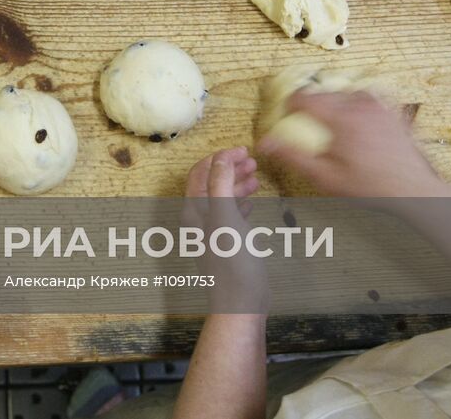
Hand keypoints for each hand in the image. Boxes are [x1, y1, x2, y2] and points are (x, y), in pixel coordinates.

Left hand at [183, 147, 267, 312]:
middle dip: (229, 168)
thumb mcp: (226, 216)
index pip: (201, 173)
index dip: (219, 157)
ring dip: (236, 183)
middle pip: (211, 183)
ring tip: (256, 175)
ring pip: (222, 198)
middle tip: (252, 159)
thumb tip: (221, 157)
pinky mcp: (225, 244)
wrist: (240, 302)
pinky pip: (230, 215)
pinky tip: (252, 201)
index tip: (242, 149)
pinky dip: (240, 203)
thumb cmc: (233, 260)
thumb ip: (221, 184)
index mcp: (194, 210)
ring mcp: (211, 232)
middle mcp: (198, 219)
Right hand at [257, 92, 450, 199]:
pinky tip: (357, 118)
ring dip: (334, 103)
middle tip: (308, 123)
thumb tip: (266, 144)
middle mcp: (360, 105)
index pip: (304, 97)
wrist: (414, 189)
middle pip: (324, 93)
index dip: (290, 105)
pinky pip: (369, 97)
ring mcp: (379, 106)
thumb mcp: (324, 176)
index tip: (287, 115)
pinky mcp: (392, 111)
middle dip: (312, 105)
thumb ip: (292, 157)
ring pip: (346, 93)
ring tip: (332, 124)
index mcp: (340, 117)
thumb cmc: (372, 186)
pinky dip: (357, 103)